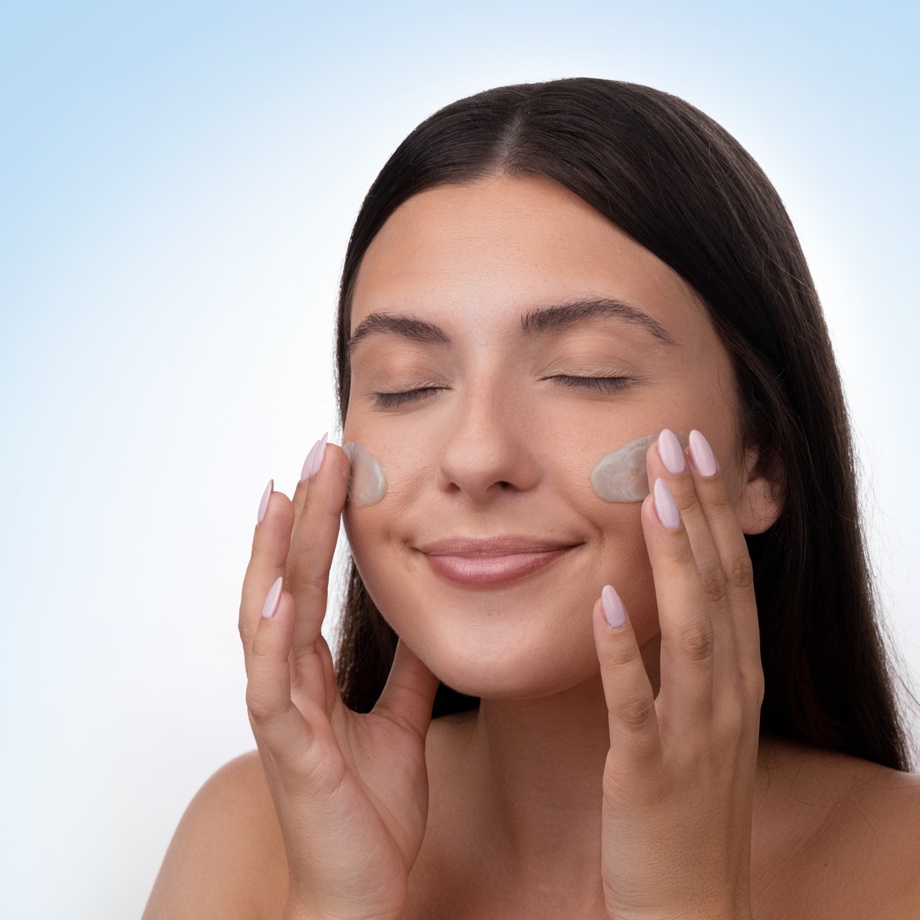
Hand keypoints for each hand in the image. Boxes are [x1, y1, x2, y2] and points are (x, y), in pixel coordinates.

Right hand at [240, 440, 439, 919]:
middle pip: (288, 578)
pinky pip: (273, 679)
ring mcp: (281, 708)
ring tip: (284, 493)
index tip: (337, 468)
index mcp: (312, 673)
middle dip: (303, 513)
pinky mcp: (287, 744)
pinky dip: (271, 630)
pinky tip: (279, 586)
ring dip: (274, 554)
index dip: (323, 524)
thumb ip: (410, 675)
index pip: (314, 580)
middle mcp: (288, 679)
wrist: (366, 890)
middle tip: (318, 450)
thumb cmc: (371, 814)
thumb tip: (429, 626)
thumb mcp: (403, 725)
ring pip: (266, 616)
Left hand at [593, 429, 761, 919]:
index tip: (692, 450)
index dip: (715, 510)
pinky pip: (636, 703)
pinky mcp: (650, 772)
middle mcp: (727, 696)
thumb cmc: (690, 805)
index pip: (731, 576)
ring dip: (674, 562)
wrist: (691, 905)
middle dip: (698, 512)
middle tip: (674, 443)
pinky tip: (604, 601)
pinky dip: (623, 650)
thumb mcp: (704, 717)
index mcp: (736, 678)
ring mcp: (694, 733)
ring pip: (691, 632)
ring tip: (652, 499)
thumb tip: (663, 585)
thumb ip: (690, 653)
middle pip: (719, 587)